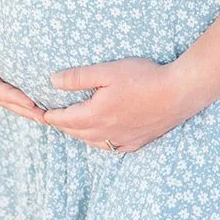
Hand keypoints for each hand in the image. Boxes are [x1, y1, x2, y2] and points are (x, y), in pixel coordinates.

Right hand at [0, 0, 51, 126]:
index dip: (8, 95)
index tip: (28, 102)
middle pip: (2, 96)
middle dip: (22, 107)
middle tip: (44, 116)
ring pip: (10, 95)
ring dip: (28, 106)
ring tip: (50, 114)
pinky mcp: (4, 68)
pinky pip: (17, 84)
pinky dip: (30, 93)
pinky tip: (49, 99)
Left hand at [43, 57, 194, 152]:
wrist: (179, 93)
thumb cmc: (144, 78)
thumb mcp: (108, 71)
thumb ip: (79, 77)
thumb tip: (52, 81)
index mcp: (94, 115)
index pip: (63, 120)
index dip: (49, 115)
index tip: (39, 111)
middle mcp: (105, 133)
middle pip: (75, 132)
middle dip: (62, 124)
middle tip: (53, 115)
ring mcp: (122, 140)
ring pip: (91, 142)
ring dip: (79, 133)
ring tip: (74, 122)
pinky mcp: (137, 143)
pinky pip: (110, 148)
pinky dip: (100, 141)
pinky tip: (102, 134)